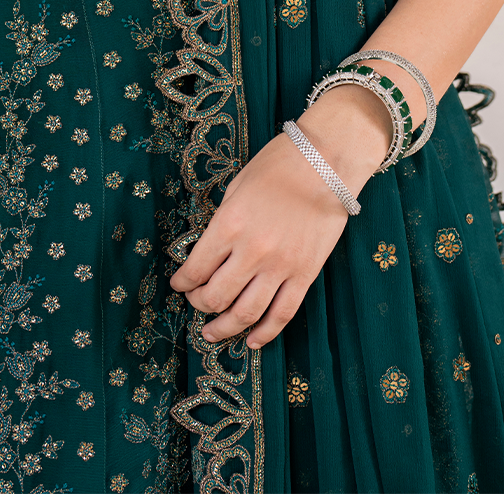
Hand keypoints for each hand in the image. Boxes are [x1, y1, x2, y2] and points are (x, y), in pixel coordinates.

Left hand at [169, 85, 391, 347]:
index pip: (196, 268)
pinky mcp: (305, 274)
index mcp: (229, 225)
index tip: (178, 284)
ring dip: (225, 328)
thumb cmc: (277, 166)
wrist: (325, 161)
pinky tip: (253, 341)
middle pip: (217, 296)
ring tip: (212, 333)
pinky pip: (282, 314)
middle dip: (200, 304)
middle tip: (195, 302)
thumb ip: (222, 224)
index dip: (182, 281)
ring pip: (247, 313)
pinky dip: (265, 333)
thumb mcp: (236, 188)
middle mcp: (252, 251)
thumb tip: (209, 254)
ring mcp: (281, 266)